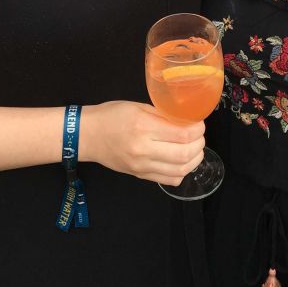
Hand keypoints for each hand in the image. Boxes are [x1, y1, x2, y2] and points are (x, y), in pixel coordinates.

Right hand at [79, 101, 204, 185]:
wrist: (88, 136)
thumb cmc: (111, 116)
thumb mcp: (137, 106)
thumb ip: (162, 114)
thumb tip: (186, 119)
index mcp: (143, 127)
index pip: (182, 134)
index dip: (198, 129)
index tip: (199, 124)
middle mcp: (143, 149)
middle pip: (184, 154)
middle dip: (199, 144)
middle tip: (199, 136)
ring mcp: (141, 166)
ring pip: (180, 170)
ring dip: (194, 160)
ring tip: (195, 149)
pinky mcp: (140, 176)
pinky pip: (168, 180)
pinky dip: (182, 172)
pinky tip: (182, 162)